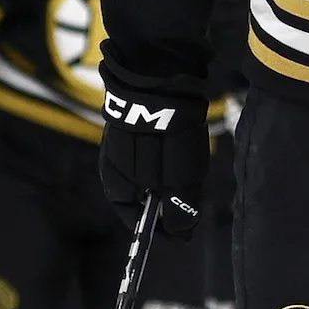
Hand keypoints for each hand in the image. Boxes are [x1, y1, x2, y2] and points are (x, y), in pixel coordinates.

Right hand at [99, 44, 209, 238]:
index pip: (134, 217)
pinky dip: (173, 149)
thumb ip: (179, 208)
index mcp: (115, 181)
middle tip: (194, 199)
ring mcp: (126, 137)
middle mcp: (114, 162)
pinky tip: (187, 140)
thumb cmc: (165, 132)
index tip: (183, 234)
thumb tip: (182, 232)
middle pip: (143, 193)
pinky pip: (157, 143)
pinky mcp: (141, 117)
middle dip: (167, 200)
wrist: (160, 73)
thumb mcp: (177, 179)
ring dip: (172, 173)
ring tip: (192, 165)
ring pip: (151, 168)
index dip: (159, 229)